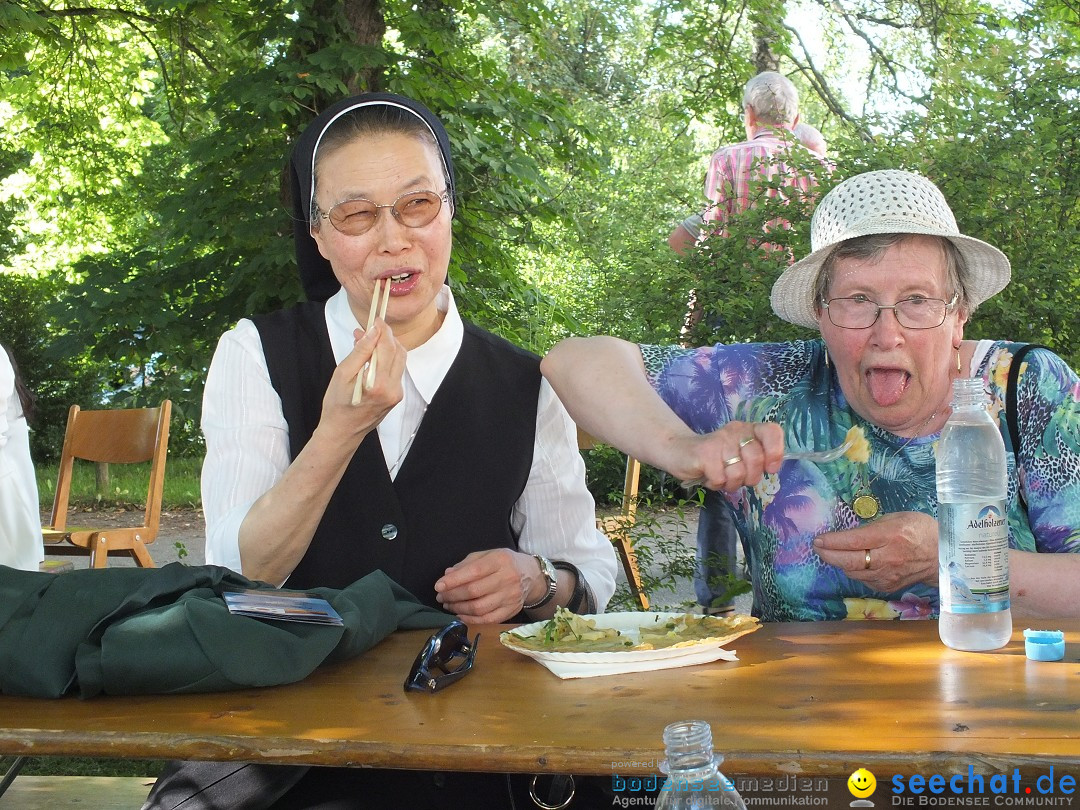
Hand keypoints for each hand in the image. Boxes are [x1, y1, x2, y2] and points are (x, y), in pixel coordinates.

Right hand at [317, 320, 405, 444]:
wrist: (342, 431)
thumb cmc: (337, 405)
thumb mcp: (342, 374)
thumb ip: (360, 352)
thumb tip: (371, 332)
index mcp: (378, 384)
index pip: (388, 347)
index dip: (383, 330)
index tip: (376, 319)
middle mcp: (393, 389)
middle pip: (399, 352)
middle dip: (386, 337)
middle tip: (369, 329)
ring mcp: (397, 394)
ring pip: (399, 361)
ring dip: (386, 347)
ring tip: (366, 342)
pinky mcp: (396, 396)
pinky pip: (395, 371)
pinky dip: (386, 360)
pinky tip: (371, 357)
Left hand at [434, 548, 538, 623]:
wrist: (532, 575)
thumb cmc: (505, 563)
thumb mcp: (488, 555)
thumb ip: (467, 564)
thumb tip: (447, 575)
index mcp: (500, 561)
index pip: (474, 572)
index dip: (454, 581)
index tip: (438, 586)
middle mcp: (507, 579)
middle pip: (474, 591)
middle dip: (452, 596)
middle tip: (441, 597)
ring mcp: (510, 597)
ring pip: (479, 608)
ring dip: (459, 609)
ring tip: (448, 605)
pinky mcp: (511, 611)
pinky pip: (487, 620)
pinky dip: (470, 619)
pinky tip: (461, 615)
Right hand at [676, 421, 784, 491]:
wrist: (678, 451)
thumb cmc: (714, 457)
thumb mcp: (739, 456)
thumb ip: (757, 459)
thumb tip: (772, 468)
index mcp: (747, 429)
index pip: (772, 432)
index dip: (775, 452)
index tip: (770, 468)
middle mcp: (735, 431)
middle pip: (756, 459)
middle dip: (749, 478)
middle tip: (737, 478)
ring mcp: (720, 441)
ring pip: (738, 473)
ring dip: (730, 483)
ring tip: (721, 477)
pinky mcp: (705, 453)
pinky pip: (720, 479)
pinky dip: (715, 484)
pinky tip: (708, 476)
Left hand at [813, 512, 938, 591]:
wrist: (942, 556)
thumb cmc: (918, 530)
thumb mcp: (895, 518)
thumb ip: (872, 527)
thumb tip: (849, 536)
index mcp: (890, 536)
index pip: (854, 541)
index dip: (833, 541)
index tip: (818, 539)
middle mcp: (887, 558)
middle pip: (850, 561)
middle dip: (828, 555)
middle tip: (817, 548)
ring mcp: (887, 576)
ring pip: (853, 573)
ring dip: (838, 563)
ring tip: (830, 553)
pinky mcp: (887, 587)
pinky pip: (862, 579)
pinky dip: (853, 571)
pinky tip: (850, 562)